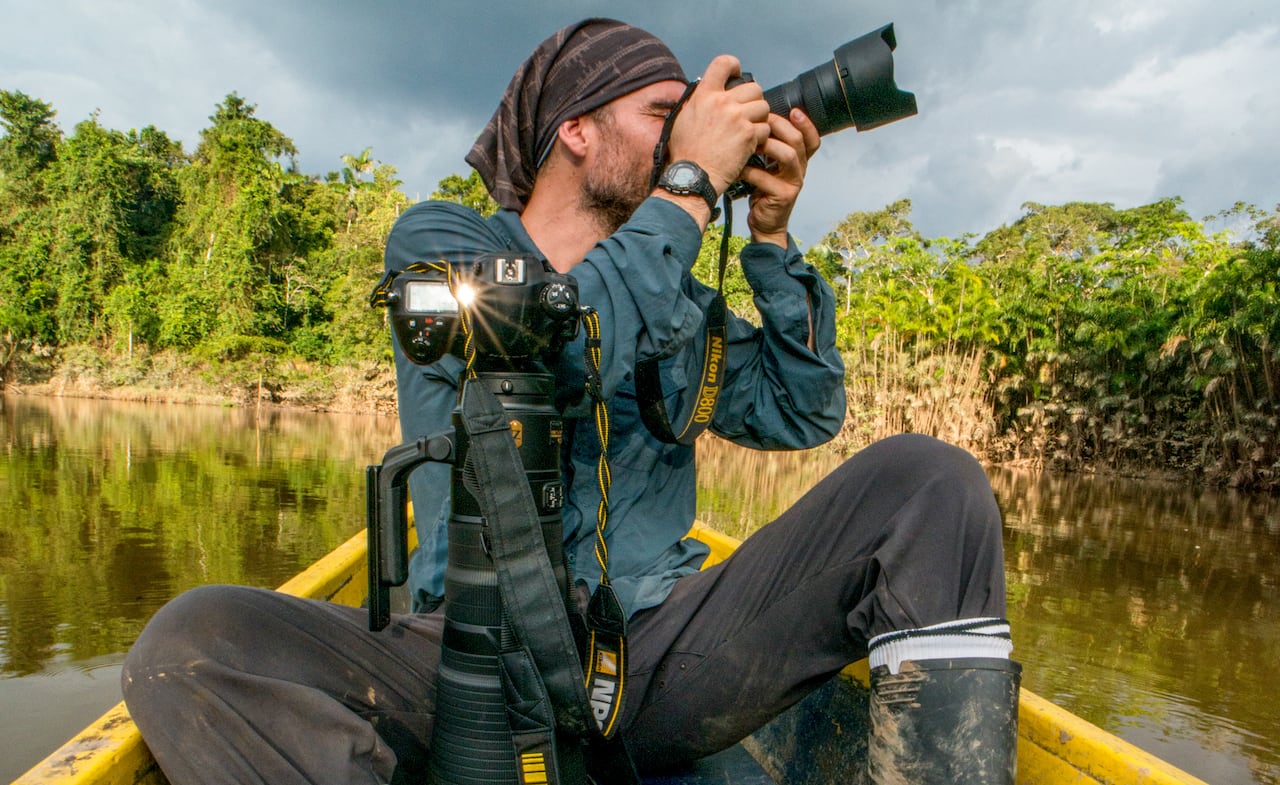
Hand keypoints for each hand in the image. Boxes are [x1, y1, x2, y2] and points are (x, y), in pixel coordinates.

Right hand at [666, 56, 771, 195]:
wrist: (693, 176)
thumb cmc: (686, 152)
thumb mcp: (683, 118)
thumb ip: (698, 102)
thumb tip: (707, 92)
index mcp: (704, 95)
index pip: (723, 63)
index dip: (734, 66)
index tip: (738, 75)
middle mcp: (721, 102)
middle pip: (753, 87)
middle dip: (754, 101)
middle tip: (747, 114)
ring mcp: (737, 117)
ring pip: (763, 107)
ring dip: (759, 119)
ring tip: (748, 131)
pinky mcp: (748, 134)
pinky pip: (765, 128)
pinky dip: (760, 138)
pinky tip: (749, 145)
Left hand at [741, 109, 820, 247]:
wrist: (764, 223)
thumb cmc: (762, 191)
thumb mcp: (768, 167)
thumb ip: (768, 148)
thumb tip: (755, 120)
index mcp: (798, 161)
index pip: (811, 139)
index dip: (807, 124)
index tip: (794, 110)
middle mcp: (800, 170)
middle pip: (798, 141)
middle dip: (779, 126)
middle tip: (761, 120)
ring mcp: (794, 183)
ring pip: (789, 155)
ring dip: (768, 145)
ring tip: (750, 142)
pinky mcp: (783, 196)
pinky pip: (767, 178)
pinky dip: (750, 171)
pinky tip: (738, 169)